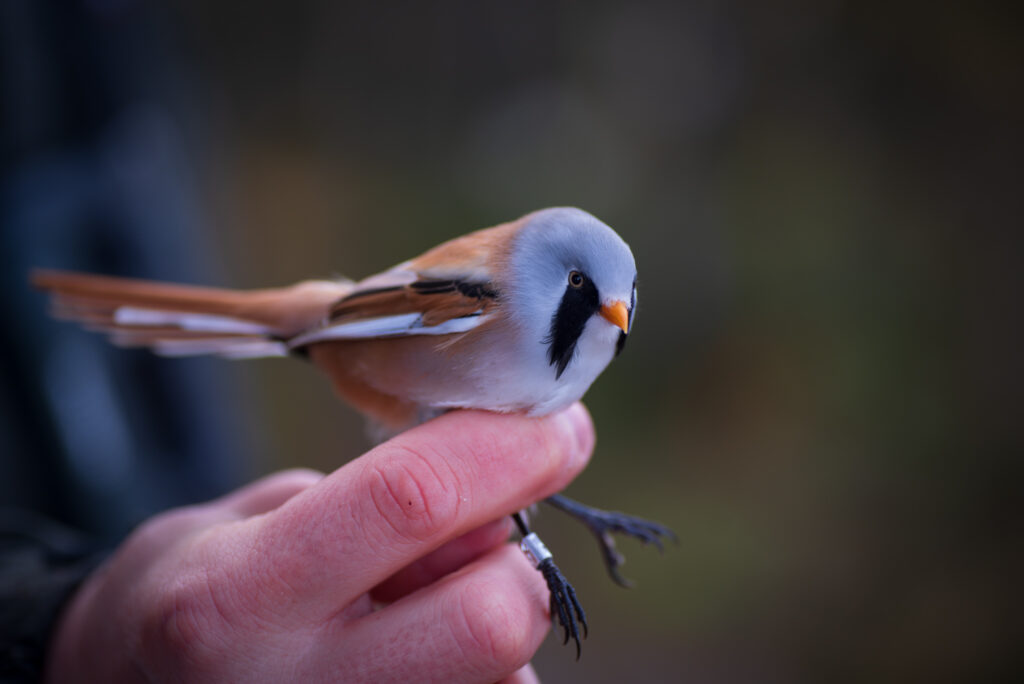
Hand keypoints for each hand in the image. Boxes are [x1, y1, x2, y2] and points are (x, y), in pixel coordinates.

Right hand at [44, 404, 594, 682]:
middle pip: (491, 619)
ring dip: (494, 617)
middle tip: (485, 534)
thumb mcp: (266, 516)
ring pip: (504, 677)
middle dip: (515, 562)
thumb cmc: (199, 585)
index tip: (557, 425)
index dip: (505, 449)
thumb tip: (498, 522)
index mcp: (240, 592)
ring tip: (418, 605)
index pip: (408, 499)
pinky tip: (418, 650)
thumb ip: (379, 510)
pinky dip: (482, 670)